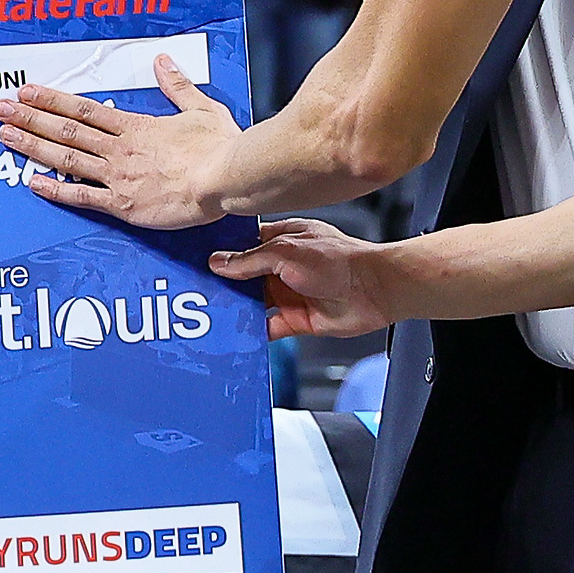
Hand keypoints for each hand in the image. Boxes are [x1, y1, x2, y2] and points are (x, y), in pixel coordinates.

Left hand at [0, 55, 237, 227]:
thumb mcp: (200, 108)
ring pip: (66, 158)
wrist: (225, 178)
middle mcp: (119, 149)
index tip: (26, 92)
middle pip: (66, 130)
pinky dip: (56, 189)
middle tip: (1, 110)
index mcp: (135, 126)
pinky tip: (33, 182)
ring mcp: (117, 176)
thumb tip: (163, 62)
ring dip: (34, 146)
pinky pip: (82, 196)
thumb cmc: (218, 148)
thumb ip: (177, 86)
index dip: (51, 100)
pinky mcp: (122, 205)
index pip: (84, 109)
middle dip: (30, 118)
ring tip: (6, 137)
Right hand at [204, 219, 400, 338]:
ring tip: (211, 313)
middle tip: (198, 290)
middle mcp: (283, 266)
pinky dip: (253, 332)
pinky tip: (237, 334)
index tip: (198, 258)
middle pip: (244, 276)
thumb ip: (251, 259)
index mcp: (282, 239)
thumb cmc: (342, 261)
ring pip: (253, 302)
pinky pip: (267, 327)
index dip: (223, 252)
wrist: (375, 291)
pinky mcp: (296, 319)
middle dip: (224, 283)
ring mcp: (289, 292)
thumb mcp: (288, 252)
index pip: (244, 244)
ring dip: (236, 308)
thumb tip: (219, 262)